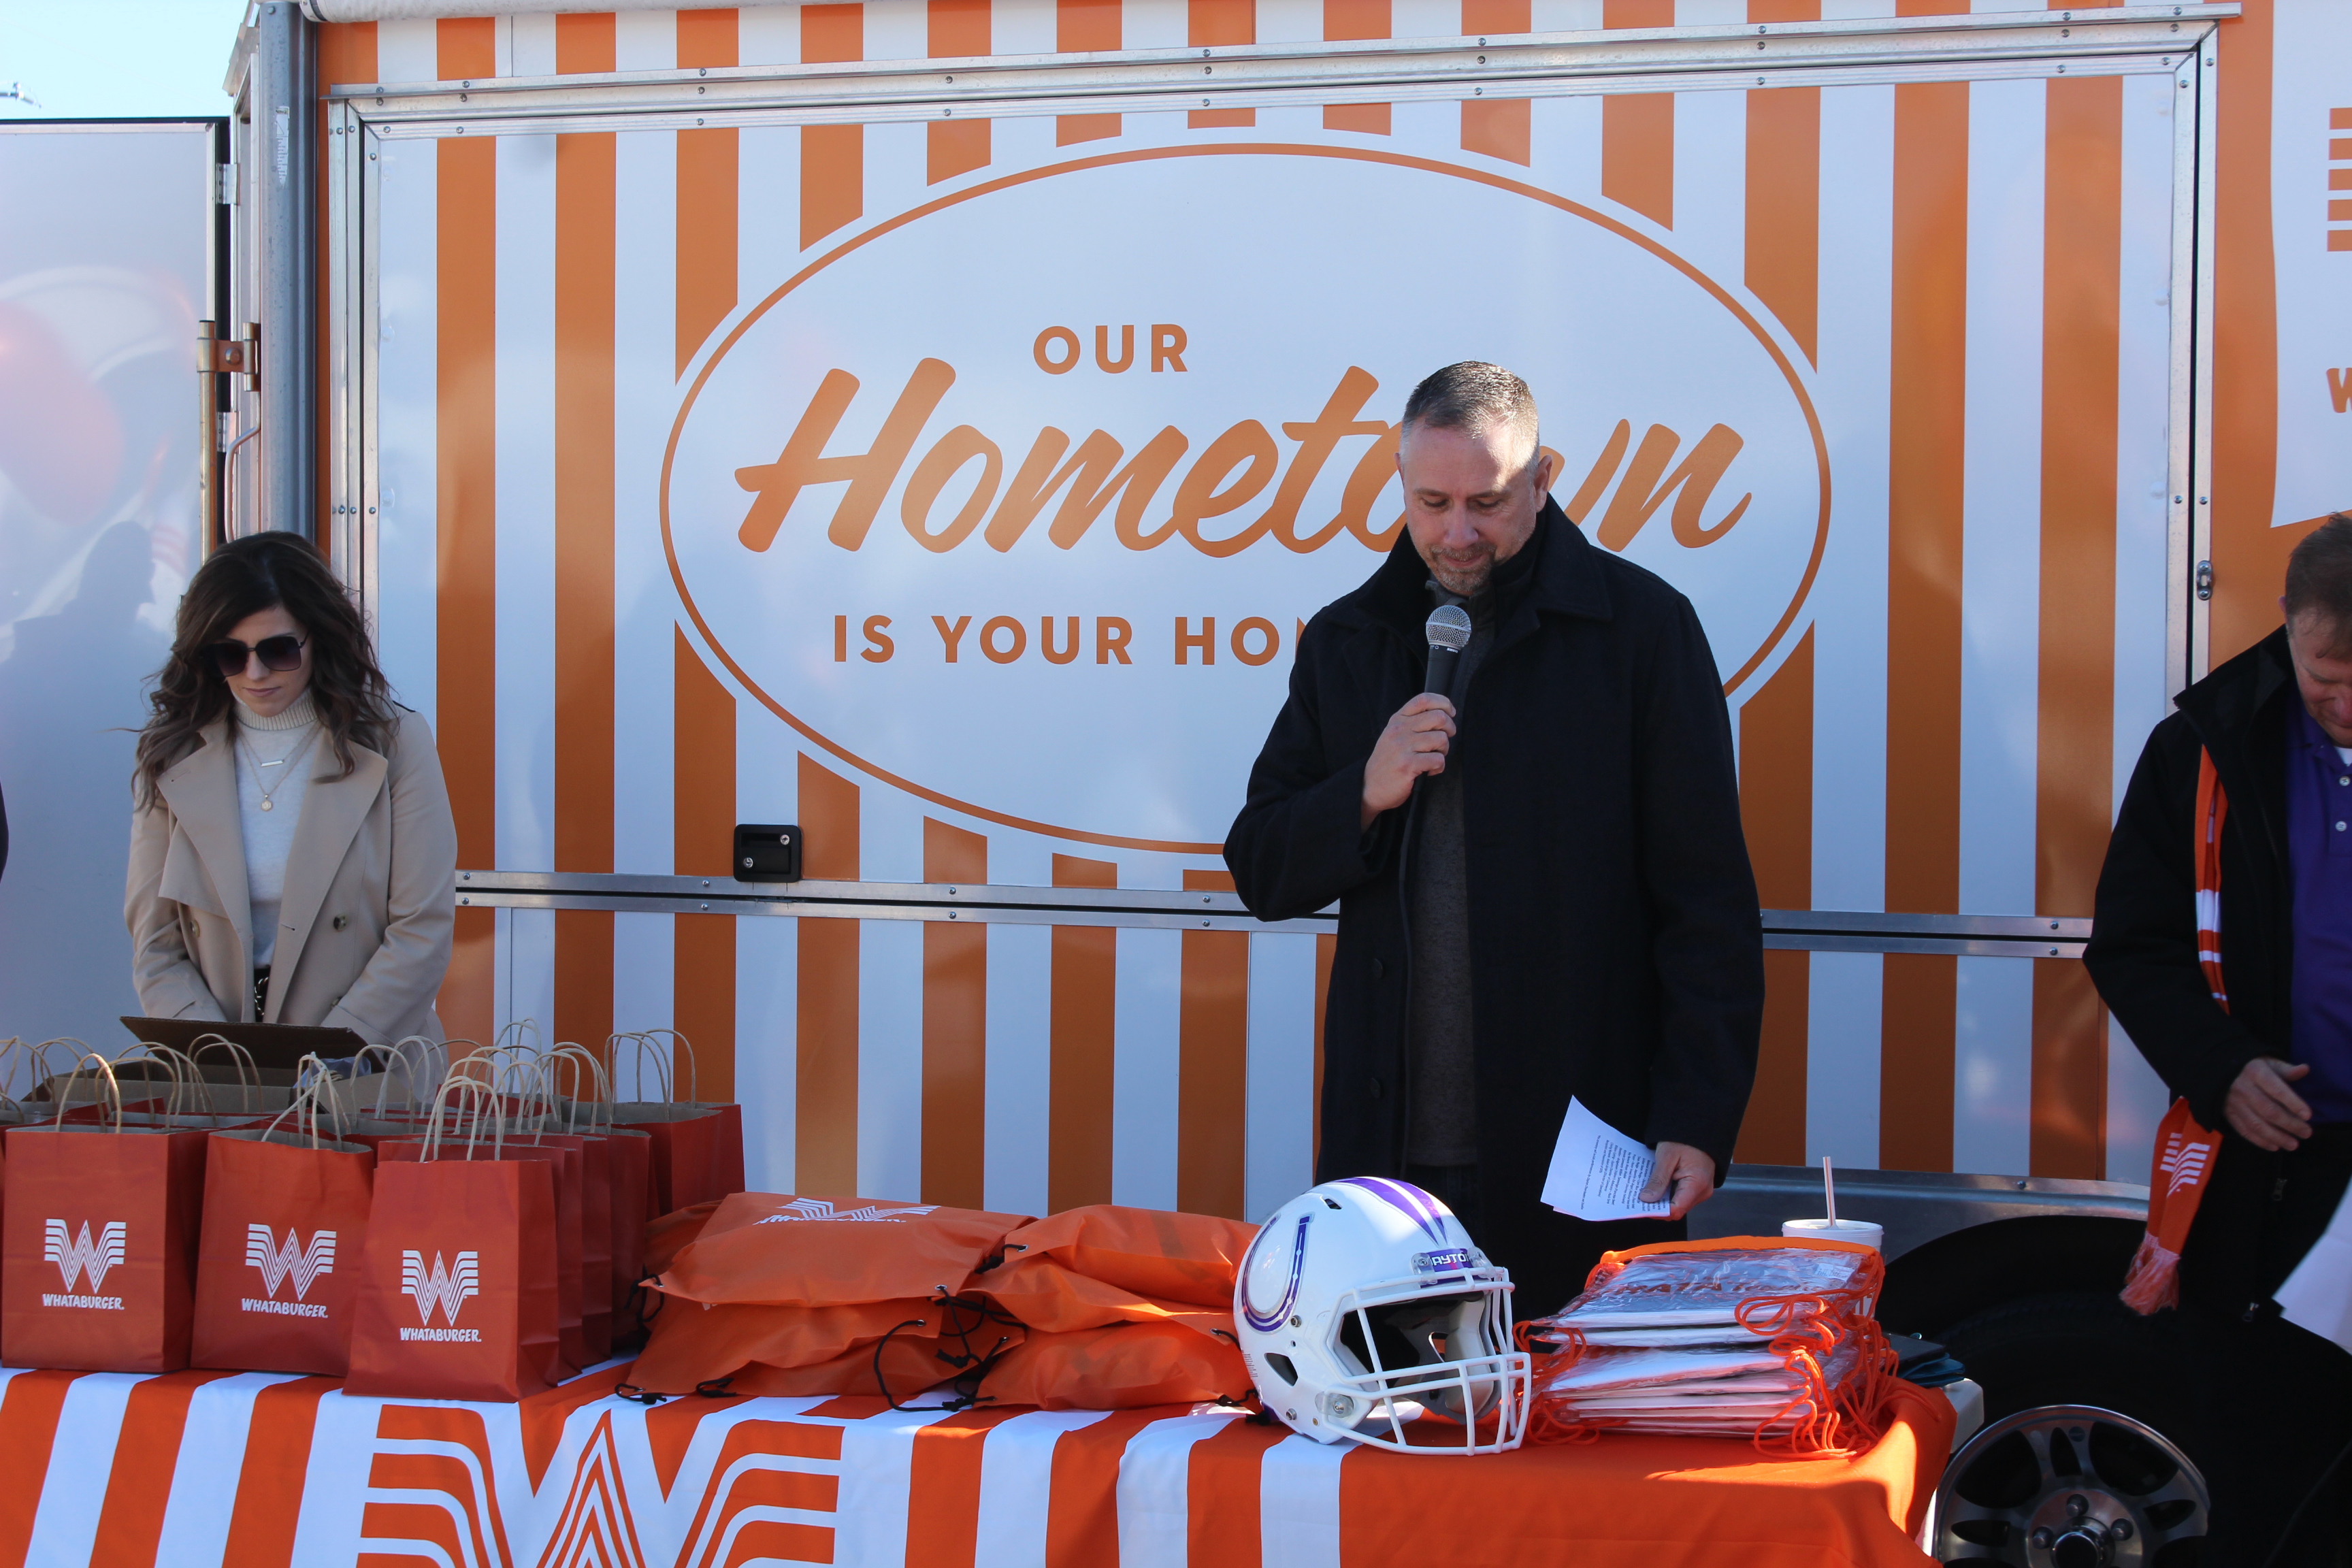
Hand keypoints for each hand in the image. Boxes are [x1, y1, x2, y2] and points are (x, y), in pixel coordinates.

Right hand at [1361, 693, 1455, 828]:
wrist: (1369, 787)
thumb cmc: (1387, 762)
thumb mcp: (1394, 735)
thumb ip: (1413, 723)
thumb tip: (1443, 715)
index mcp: (1397, 720)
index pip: (1423, 700)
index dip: (1443, 703)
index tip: (1450, 713)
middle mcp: (1399, 730)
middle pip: (1438, 717)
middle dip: (1449, 729)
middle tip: (1443, 741)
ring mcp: (1402, 747)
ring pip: (1441, 739)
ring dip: (1443, 751)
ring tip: (1433, 758)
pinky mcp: (1407, 765)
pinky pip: (1438, 760)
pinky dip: (1438, 767)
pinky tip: (1429, 771)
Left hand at [1640, 1142, 1715, 1219]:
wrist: (1698, 1129)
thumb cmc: (1684, 1139)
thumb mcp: (1667, 1157)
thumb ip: (1658, 1180)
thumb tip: (1647, 1200)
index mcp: (1697, 1184)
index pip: (1676, 1210)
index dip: (1658, 1212)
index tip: (1641, 1207)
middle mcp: (1702, 1192)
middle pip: (1676, 1209)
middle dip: (1657, 1207)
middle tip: (1638, 1199)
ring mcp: (1701, 1191)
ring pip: (1677, 1204)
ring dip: (1661, 1200)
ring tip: (1645, 1192)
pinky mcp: (1696, 1187)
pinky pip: (1680, 1196)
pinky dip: (1667, 1194)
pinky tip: (1655, 1187)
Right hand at [2226, 1057, 2313, 1150]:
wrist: (2220, 1071)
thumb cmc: (2252, 1067)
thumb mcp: (2268, 1062)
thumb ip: (2287, 1069)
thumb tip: (2305, 1069)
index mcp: (2255, 1073)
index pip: (2277, 1090)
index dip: (2293, 1103)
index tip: (2308, 1115)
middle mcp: (2243, 1089)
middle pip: (2269, 1111)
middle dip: (2290, 1124)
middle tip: (2307, 1133)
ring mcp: (2234, 1103)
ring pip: (2256, 1124)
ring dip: (2276, 1137)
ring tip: (2293, 1145)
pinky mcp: (2229, 1114)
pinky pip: (2244, 1130)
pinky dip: (2260, 1141)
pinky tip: (2275, 1146)